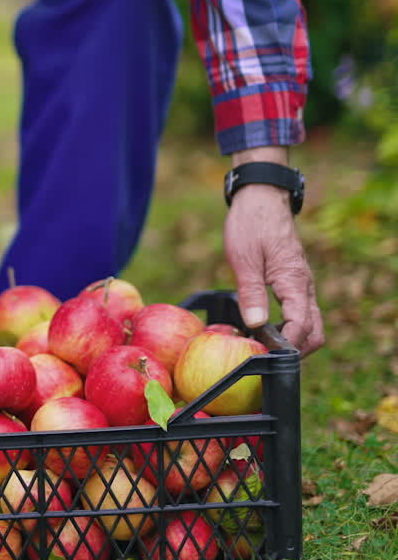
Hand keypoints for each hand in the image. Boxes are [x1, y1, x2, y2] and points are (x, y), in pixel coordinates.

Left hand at [223, 149, 324, 355]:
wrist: (262, 199)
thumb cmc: (252, 225)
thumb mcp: (245, 259)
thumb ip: (251, 292)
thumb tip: (256, 323)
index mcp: (294, 282)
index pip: (301, 325)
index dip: (287, 345)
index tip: (267, 356)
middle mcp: (304, 286)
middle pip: (315, 331)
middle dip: (297, 350)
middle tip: (268, 359)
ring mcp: (302, 285)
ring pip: (311, 323)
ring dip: (295, 339)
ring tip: (266, 347)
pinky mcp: (294, 282)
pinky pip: (301, 311)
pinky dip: (291, 326)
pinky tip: (267, 328)